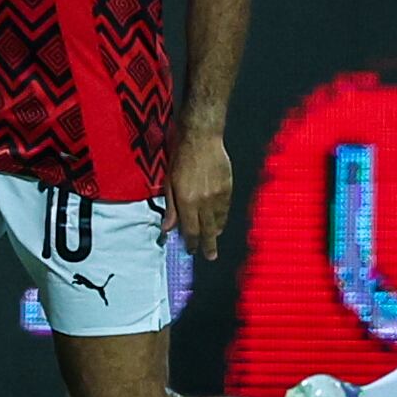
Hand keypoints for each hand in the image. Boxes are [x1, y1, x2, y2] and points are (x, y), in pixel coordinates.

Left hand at [162, 128, 232, 261]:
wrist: (202, 140)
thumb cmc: (180, 158)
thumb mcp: (169, 183)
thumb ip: (171, 207)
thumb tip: (168, 228)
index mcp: (187, 201)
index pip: (190, 229)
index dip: (191, 242)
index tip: (191, 251)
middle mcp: (204, 202)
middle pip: (207, 229)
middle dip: (208, 244)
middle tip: (210, 256)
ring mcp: (219, 196)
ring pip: (218, 220)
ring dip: (215, 232)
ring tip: (213, 240)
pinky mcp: (228, 189)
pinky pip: (226, 209)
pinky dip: (222, 218)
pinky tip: (220, 222)